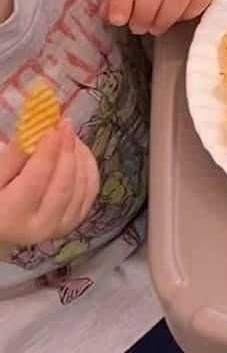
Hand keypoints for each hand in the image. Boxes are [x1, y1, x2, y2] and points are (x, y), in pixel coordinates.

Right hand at [0, 124, 99, 249]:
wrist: (7, 223)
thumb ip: (13, 156)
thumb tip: (37, 131)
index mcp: (12, 217)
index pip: (35, 182)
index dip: (47, 154)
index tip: (53, 129)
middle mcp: (41, 227)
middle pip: (63, 183)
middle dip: (66, 150)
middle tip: (64, 125)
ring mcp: (63, 225)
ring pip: (81, 184)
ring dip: (78, 154)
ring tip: (68, 134)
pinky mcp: (78, 219)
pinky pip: (91, 187)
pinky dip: (88, 164)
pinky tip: (77, 149)